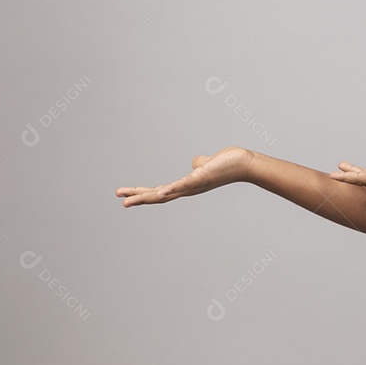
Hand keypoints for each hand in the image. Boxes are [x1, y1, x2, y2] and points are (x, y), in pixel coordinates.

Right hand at [116, 146, 253, 206]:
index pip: (161, 191)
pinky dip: (170, 190)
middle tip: (120, 200)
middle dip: (138, 198)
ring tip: (128, 201)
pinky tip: (159, 193)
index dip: (144, 193)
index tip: (126, 195)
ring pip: (165, 194)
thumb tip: (195, 163)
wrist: (245, 164)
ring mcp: (193, 186)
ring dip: (145, 198)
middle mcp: (188, 189)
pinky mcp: (200, 179)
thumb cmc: (228, 164)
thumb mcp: (207, 163)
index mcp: (187, 186)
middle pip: (158, 196)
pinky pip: (183, 185)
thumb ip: (199, 164)